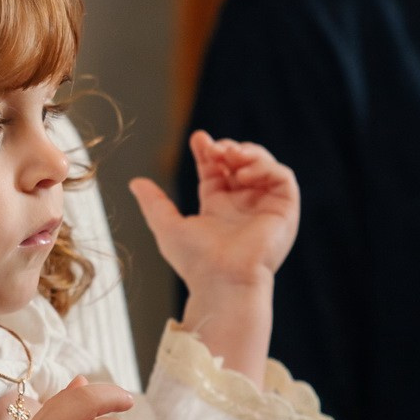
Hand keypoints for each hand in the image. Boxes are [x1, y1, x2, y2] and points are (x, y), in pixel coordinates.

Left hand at [130, 132, 298, 383]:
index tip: (198, 139)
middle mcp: (243, 206)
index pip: (216, 170)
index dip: (208, 152)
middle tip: (214, 149)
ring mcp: (265, 207)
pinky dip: (265, 166)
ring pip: (263, 166)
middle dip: (228, 148)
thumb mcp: (167, 226)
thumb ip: (154, 203)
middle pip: (240, 163)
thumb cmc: (195, 261)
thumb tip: (135, 182)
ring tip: (230, 156)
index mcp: (218, 208)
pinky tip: (243, 174)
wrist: (223, 280)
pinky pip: (282, 177)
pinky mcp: (284, 210)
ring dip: (248, 153)